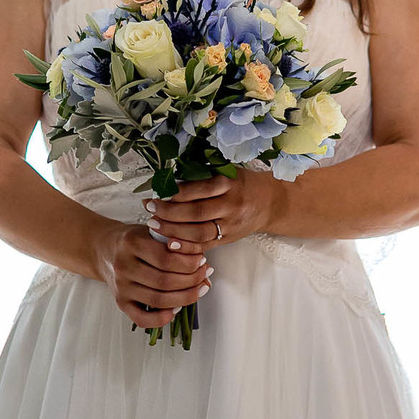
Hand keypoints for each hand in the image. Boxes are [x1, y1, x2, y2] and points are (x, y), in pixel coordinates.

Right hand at [91, 216, 212, 328]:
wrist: (104, 249)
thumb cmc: (134, 240)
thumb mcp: (153, 232)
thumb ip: (178, 246)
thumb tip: (206, 270)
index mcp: (131, 243)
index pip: (166, 259)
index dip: (190, 263)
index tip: (202, 261)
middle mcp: (123, 266)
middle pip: (165, 281)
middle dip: (192, 280)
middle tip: (204, 274)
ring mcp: (120, 287)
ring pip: (159, 300)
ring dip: (185, 298)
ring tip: (198, 289)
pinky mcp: (120, 302)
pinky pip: (143, 319)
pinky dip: (163, 318)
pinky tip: (176, 308)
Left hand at [144, 169, 277, 250]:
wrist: (269, 203)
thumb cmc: (242, 184)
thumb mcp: (227, 172)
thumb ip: (203, 176)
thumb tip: (169, 179)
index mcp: (230, 184)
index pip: (199, 189)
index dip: (176, 192)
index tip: (158, 191)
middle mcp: (231, 205)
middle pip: (196, 212)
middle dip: (169, 212)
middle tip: (149, 208)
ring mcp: (230, 225)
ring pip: (199, 232)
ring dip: (173, 230)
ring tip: (154, 224)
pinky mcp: (228, 239)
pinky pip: (205, 246)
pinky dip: (186, 246)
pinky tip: (170, 243)